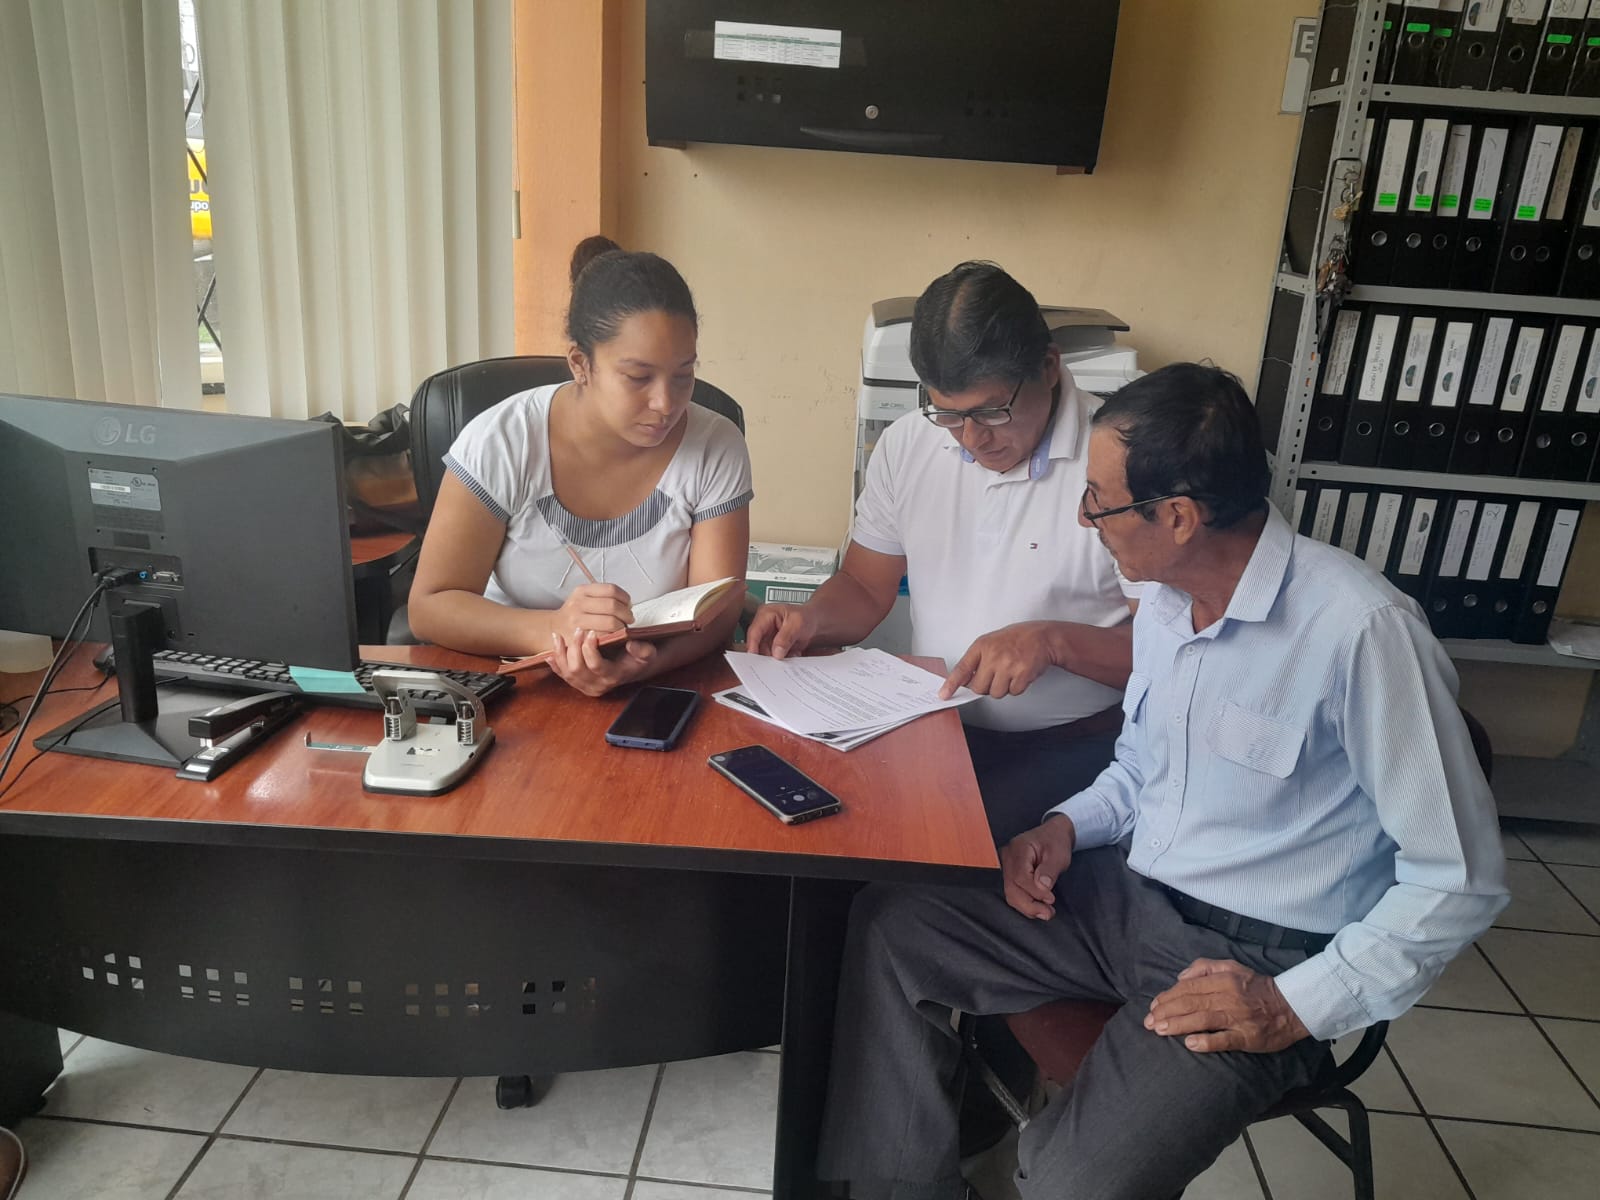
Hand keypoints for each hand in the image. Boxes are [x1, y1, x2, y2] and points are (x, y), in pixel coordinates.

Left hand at [545, 630, 655, 696]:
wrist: (631, 669)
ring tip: (558, 637)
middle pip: (577, 669)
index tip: (592, 632)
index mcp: (613, 677)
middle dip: (575, 648)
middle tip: (578, 630)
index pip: (596, 666)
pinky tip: (549, 653)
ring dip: (561, 653)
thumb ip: (643, 650)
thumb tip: (632, 644)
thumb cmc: (637, 659)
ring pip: (567, 672)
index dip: (591, 649)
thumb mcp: (647, 654)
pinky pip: (561, 675)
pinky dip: (554, 664)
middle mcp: (597, 685)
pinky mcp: (577, 683)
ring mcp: (585, 685)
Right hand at [555, 583, 633, 635]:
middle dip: (626, 614)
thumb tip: (627, 604)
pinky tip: (613, 635)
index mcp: (582, 591)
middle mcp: (578, 604)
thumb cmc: (574, 613)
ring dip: (622, 626)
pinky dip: (613, 636)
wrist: (553, 628)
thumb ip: (603, 596)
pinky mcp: (579, 637)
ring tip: (622, 628)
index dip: (625, 598)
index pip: (611, 590)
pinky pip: (604, 636)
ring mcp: (577, 621)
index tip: (628, 605)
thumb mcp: (583, 597)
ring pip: (611, 622)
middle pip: (613, 606)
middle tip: (629, 619)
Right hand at [745, 603, 817, 658]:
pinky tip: (793, 653)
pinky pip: (773, 656)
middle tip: (776, 664)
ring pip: (765, 652)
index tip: (756, 659)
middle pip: (757, 645)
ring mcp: (768, 636)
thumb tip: (776, 653)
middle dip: (767, 655)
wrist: (815, 622)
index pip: (754, 632)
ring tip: (791, 654)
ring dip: (777, 658)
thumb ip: (786, 638)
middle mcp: (763, 625)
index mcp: (765, 614)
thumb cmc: (806, 617)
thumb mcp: (797, 624)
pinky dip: (782, 658)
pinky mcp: (773, 645)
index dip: (753, 646)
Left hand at [940, 622, 1054, 699]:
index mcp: (982, 646)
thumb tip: (965, 682)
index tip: (944, 695)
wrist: (1043, 637)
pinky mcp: (1022, 674)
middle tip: (996, 676)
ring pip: (996, 693)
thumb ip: (977, 660)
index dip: (951, 684)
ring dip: (1003, 687)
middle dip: (986, 687)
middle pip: (979, 688)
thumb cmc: (1016, 639)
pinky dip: (1018, 687)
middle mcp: (993, 655)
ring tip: (1011, 672)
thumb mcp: (991, 642)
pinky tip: (1021, 674)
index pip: (962, 668)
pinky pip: (1014, 692)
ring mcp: (1008, 665)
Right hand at [999, 816, 1075, 919]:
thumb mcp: (1059, 854)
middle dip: (1030, 905)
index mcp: (1018, 849)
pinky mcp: (1009, 874)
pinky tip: (1037, 906)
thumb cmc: (1055, 842)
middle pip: (1011, 888)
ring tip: (1045, 912)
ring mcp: (1006, 866)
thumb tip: (1042, 887)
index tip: (1050, 898)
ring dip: (1027, 907)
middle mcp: (1007, 858)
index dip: (1035, 892)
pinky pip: (1013, 892)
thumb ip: (1049, 870)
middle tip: (1048, 913)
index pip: (1020, 877)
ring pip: (1010, 894)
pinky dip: (1025, 903)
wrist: (1053, 834)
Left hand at [1145, 959, 1310, 1053]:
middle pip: (1191, 1003)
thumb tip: (1181, 976)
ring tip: (1160, 1030)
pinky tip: (1190, 1044)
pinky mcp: (1247, 1037)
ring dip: (1178, 1025)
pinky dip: (1206, 1041)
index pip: (1188, 988)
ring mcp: (1238, 1018)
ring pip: (1202, 1020)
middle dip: (1166, 1012)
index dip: (1168, 997)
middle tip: (1149, 1022)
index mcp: (1223, 980)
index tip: (1154, 1006)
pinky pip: (1224, 1039)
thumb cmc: (1257, 987)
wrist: (1291, 1006)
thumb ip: (1205, 967)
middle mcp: (1228, 997)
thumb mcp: (1232, 967)